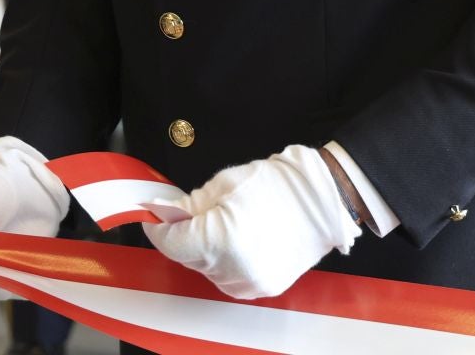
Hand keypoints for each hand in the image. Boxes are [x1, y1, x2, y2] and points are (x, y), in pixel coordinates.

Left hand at [144, 144, 359, 298]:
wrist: (320, 201)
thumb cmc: (274, 186)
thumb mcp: (222, 185)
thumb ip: (189, 205)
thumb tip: (164, 213)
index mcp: (220, 240)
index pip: (171, 244)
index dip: (158, 228)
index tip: (154, 217)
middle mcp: (234, 268)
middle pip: (188, 257)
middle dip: (182, 236)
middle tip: (186, 215)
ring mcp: (251, 282)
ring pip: (207, 271)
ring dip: (202, 252)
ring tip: (218, 227)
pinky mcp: (265, 287)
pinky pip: (229, 280)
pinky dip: (223, 264)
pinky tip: (233, 243)